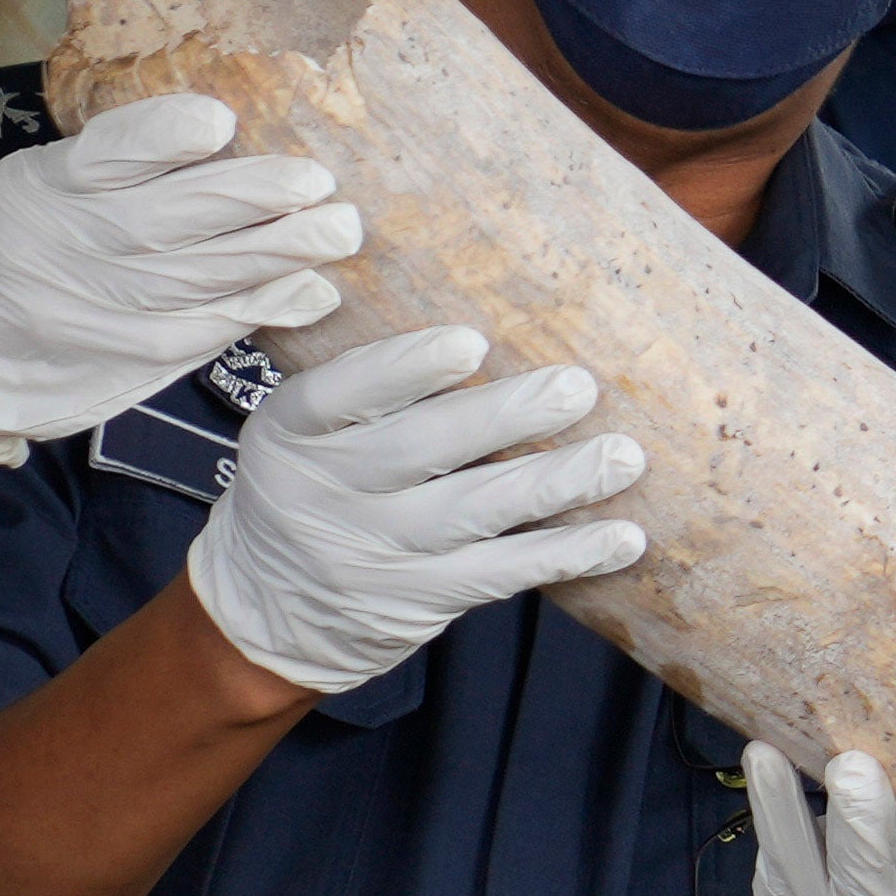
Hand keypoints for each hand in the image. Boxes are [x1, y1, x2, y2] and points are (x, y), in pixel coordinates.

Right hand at [0, 90, 365, 462]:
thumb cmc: (11, 252)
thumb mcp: (35, 190)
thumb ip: (111, 168)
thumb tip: (220, 130)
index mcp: (44, 185)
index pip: (106, 154)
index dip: (163, 137)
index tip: (220, 120)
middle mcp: (67, 243)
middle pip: (168, 218)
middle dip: (251, 198)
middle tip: (318, 181)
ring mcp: (94, 305)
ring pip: (196, 277)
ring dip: (275, 255)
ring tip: (338, 231)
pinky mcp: (122, 356)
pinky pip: (200, 331)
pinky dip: (258, 310)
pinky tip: (309, 293)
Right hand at [182, 324, 648, 698]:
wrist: (272, 610)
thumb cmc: (310, 488)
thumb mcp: (300, 431)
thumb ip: (358, 380)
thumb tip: (462, 285)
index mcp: (292, 432)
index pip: (340, 394)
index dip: (404, 368)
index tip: (470, 340)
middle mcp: (329, 493)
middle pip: (419, 451)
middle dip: (504, 418)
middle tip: (578, 387)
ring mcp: (377, 552)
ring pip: (473, 512)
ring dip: (556, 483)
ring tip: (623, 455)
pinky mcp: (422, 599)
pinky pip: (502, 574)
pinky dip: (566, 555)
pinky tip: (622, 537)